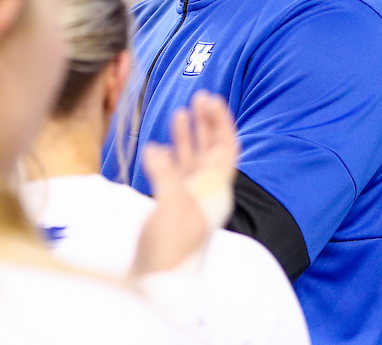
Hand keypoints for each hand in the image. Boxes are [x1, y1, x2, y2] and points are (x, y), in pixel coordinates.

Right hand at [130, 91, 238, 275]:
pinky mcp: (171, 206)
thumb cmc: (172, 251)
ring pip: (193, 159)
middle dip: (207, 123)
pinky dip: (170, 154)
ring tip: (181, 112)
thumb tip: (154, 148)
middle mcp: (207, 191)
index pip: (226, 148)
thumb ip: (165, 175)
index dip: (221, 122)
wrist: (160, 285)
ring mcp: (189, 198)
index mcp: (216, 191)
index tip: (211, 99)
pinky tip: (161, 144)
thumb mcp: (171, 209)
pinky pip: (175, 172)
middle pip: (213, 149)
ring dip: (189, 135)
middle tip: (199, 97)